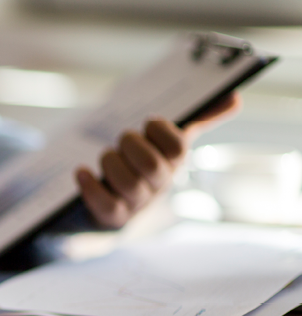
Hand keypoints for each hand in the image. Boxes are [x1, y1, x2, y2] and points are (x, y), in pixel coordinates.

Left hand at [76, 92, 241, 227]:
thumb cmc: (141, 165)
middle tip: (122, 139)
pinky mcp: (113, 217)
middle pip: (152, 167)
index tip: (148, 121)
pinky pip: (106, 206)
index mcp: (173, 162)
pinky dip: (91, 187)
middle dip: (131, 146)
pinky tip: (81, 172)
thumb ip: (198, 120)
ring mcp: (137, 203)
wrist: (114, 208)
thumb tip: (235, 97)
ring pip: (129, 186)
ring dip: (111, 164)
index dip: (161, 130)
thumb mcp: (167, 142)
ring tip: (105, 156)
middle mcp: (158, 185)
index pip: (178, 148)